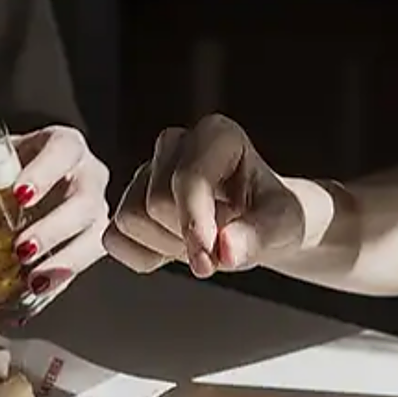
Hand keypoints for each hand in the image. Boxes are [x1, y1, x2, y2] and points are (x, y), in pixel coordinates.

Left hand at [9, 125, 109, 298]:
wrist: (22, 183)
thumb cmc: (9, 165)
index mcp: (63, 145)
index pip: (64, 150)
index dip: (45, 172)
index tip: (20, 194)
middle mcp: (87, 175)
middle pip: (85, 199)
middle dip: (54, 228)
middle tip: (22, 248)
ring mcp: (93, 209)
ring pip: (94, 235)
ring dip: (65, 260)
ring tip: (33, 280)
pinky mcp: (90, 240)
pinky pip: (85, 263)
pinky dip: (61, 279)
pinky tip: (38, 292)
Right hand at [104, 114, 303, 276]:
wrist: (260, 225)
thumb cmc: (274, 216)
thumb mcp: (283, 226)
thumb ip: (257, 236)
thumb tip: (224, 250)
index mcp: (216, 135)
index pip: (186, 179)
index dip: (194, 225)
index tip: (211, 261)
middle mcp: (175, 144)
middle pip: (154, 203)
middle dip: (186, 238)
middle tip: (218, 247)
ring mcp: (146, 171)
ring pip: (129, 219)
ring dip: (166, 247)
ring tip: (201, 244)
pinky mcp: (128, 201)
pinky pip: (114, 239)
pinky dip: (144, 256)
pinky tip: (175, 250)